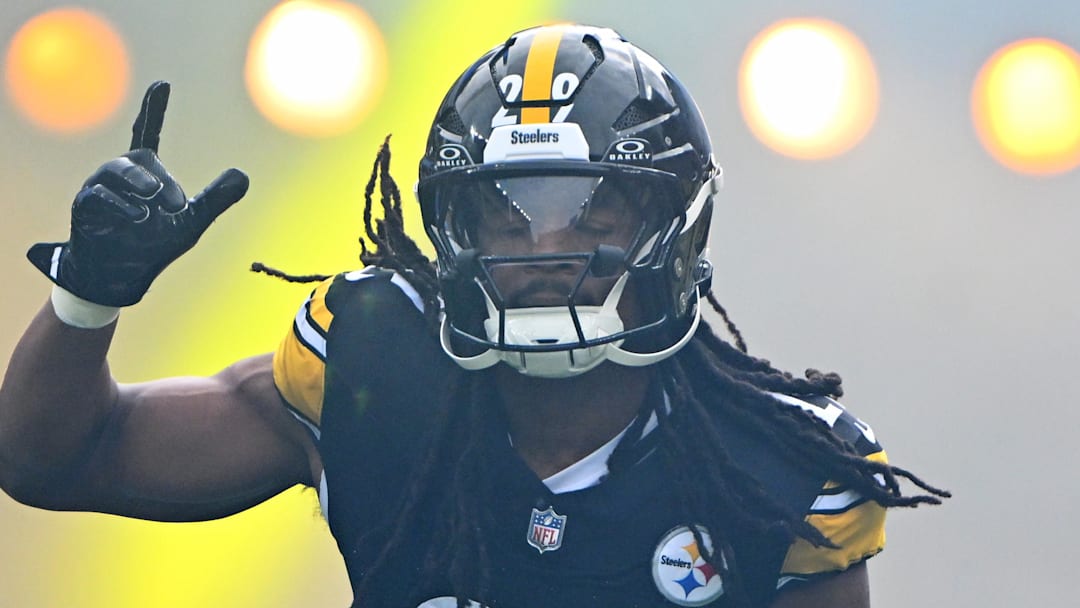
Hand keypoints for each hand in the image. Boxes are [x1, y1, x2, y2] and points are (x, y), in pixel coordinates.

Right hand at [26, 81, 249, 306]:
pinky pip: (98, 196)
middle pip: (141, 159)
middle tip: (177, 204)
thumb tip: (244, 175)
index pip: (147, 132)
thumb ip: (215, 199)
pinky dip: (120, 204)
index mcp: (146, 173)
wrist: (122, 277)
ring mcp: (99, 188)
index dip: (154, 109)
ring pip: (116, 170)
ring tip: (154, 200)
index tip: (163, 84)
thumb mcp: (191, 223)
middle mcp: (120, 174)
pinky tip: (137, 215)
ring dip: (139, 182)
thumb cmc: (152, 245)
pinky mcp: (84, 208)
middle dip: (162, 179)